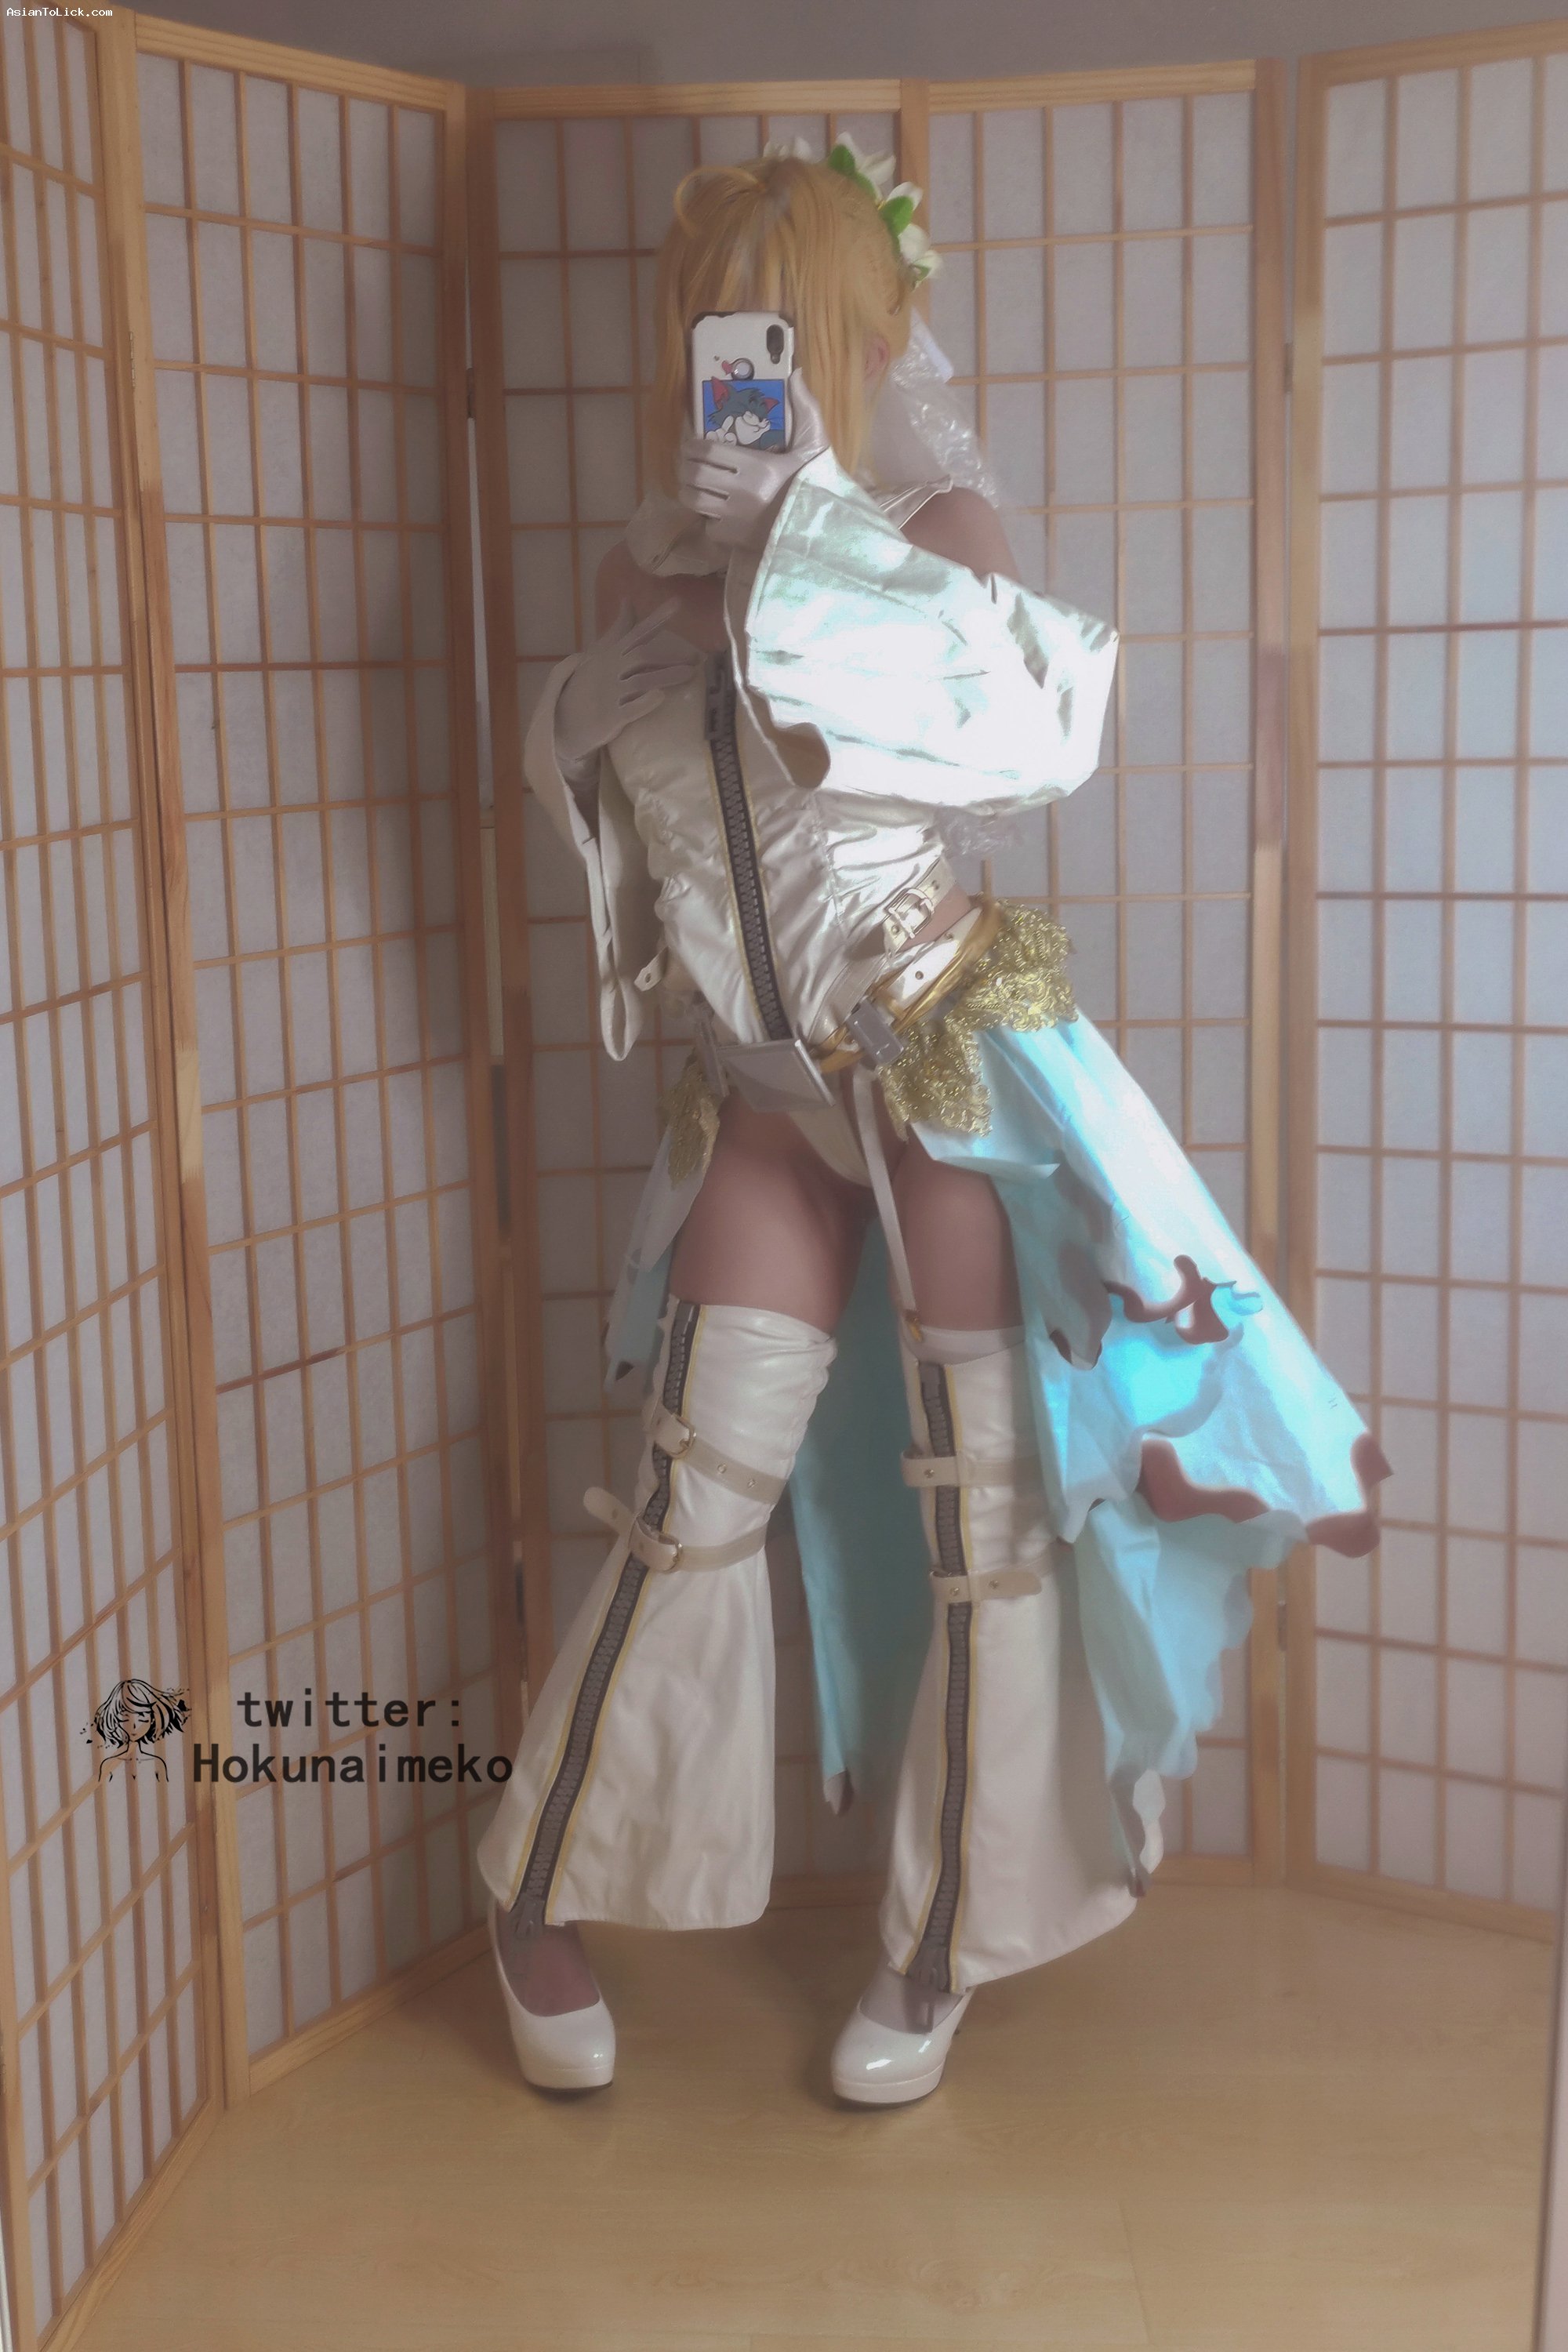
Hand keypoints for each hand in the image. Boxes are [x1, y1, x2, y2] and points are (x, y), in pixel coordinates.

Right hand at [555, 599, 698, 769]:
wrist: (565, 718)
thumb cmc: (588, 683)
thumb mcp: (600, 653)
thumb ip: (618, 629)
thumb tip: (628, 600)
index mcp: (611, 654)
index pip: (636, 633)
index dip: (656, 618)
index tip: (677, 603)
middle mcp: (610, 670)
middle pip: (642, 656)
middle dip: (670, 656)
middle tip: (696, 657)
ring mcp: (609, 693)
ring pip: (640, 680)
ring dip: (665, 676)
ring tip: (689, 674)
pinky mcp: (609, 717)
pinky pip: (629, 709)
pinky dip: (645, 703)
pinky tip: (660, 697)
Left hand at [677, 370, 828, 551]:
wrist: (822, 530)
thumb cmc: (817, 486)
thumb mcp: (816, 445)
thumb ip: (806, 409)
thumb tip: (796, 373)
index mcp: (757, 467)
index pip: (708, 451)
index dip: (692, 445)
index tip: (691, 442)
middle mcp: (741, 493)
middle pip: (695, 475)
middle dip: (685, 466)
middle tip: (688, 462)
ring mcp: (735, 518)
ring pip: (694, 501)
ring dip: (689, 491)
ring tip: (693, 485)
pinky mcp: (734, 539)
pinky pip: (707, 526)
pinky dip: (706, 518)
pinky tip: (713, 511)